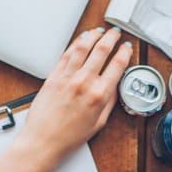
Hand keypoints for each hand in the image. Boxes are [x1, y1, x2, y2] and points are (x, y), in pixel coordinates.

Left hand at [13, 27, 132, 167]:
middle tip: (115, 33)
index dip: (125, 52)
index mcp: (99, 95)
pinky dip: (76, 44)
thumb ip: (109, 102)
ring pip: (83, 47)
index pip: (117, 65)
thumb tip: (115, 86)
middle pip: (102, 50)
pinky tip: (81, 40)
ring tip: (99, 31)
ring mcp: (68, 77)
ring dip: (93, 35)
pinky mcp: (54, 76)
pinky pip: (67, 54)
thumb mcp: (98, 123)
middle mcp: (84, 82)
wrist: (43, 141)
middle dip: (111, 37)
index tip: (127, 47)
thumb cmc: (69, 137)